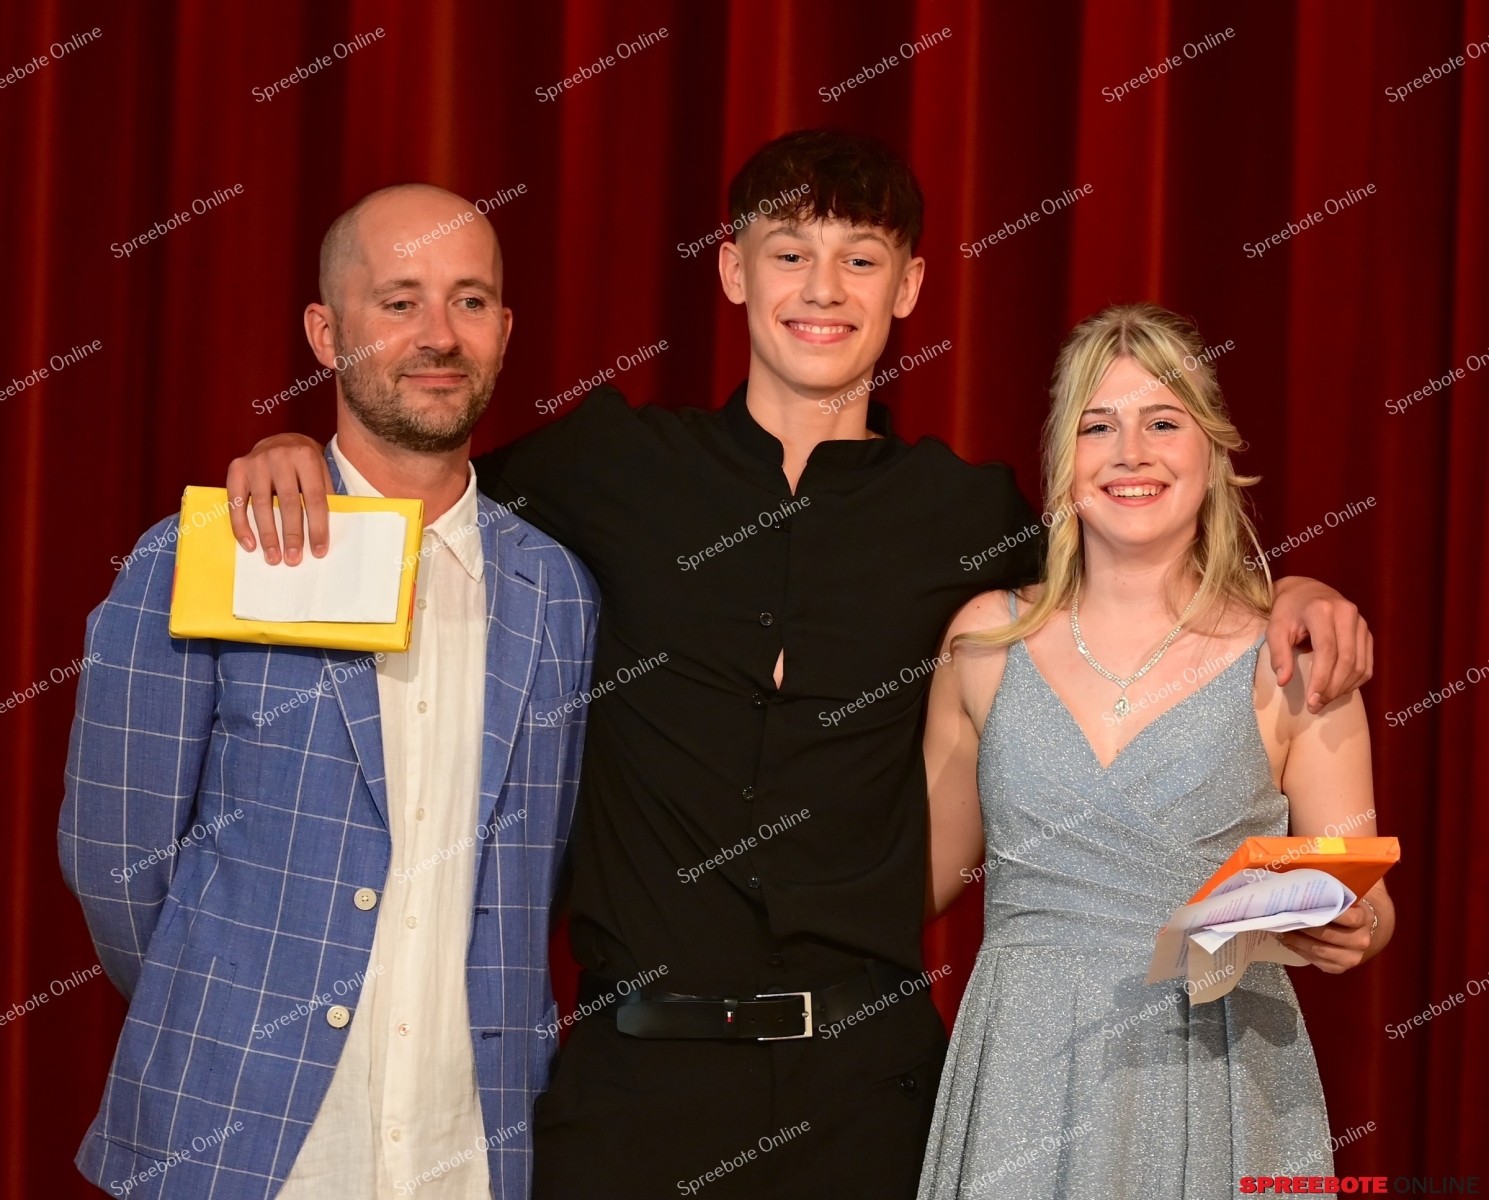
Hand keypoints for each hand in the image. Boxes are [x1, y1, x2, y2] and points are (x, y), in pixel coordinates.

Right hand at [226, 434, 330, 564]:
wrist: (284, 440)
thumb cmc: (306, 464)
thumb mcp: (322, 472)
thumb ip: (325, 497)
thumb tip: (322, 536)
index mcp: (306, 456)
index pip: (314, 497)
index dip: (317, 526)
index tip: (318, 551)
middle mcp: (279, 456)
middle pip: (287, 502)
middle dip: (291, 534)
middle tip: (293, 559)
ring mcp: (255, 461)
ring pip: (262, 505)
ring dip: (267, 535)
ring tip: (273, 557)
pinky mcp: (237, 468)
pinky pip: (236, 502)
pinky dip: (242, 525)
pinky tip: (250, 544)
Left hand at [1266, 576, 1372, 712]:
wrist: (1306, 590)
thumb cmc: (1288, 611)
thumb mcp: (1275, 628)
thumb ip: (1278, 653)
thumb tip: (1283, 681)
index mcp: (1322, 610)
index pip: (1327, 650)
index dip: (1321, 678)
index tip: (1311, 701)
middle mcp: (1347, 614)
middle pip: (1347, 660)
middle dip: (1332, 687)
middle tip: (1316, 705)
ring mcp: (1361, 623)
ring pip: (1360, 664)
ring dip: (1344, 687)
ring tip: (1324, 700)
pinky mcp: (1367, 632)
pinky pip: (1367, 663)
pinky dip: (1355, 681)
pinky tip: (1338, 690)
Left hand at [1277, 899, 1374, 973]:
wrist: (1361, 932)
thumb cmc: (1348, 909)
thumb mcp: (1347, 898)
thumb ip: (1333, 891)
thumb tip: (1303, 877)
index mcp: (1364, 918)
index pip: (1346, 916)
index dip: (1325, 912)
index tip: (1302, 905)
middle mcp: (1361, 940)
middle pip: (1327, 934)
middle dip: (1303, 925)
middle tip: (1283, 917)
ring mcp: (1351, 957)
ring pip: (1319, 950)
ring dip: (1296, 940)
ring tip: (1279, 929)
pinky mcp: (1339, 968)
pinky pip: (1315, 961)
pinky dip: (1298, 950)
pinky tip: (1286, 941)